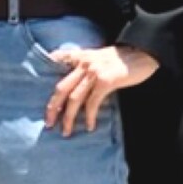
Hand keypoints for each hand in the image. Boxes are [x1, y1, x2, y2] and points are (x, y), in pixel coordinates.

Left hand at [44, 43, 159, 136]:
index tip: (38, 88)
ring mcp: (94, 72)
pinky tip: (89, 126)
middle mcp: (84, 63)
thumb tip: (77, 85)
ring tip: (66, 131)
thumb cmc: (124, 58)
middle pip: (61, 88)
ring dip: (68, 117)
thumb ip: (86, 66)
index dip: (45, 71)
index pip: (57, 60)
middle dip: (52, 107)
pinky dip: (88, 116)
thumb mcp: (100, 57)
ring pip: (74, 99)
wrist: (143, 52)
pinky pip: (92, 103)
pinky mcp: (106, 81)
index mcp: (81, 56)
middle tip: (49, 123)